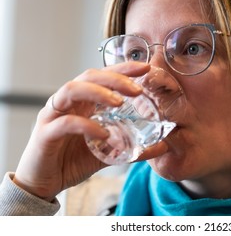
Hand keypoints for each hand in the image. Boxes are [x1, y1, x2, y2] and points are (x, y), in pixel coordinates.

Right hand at [12, 62, 166, 200]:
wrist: (45, 184)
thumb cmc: (73, 161)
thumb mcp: (109, 153)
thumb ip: (133, 148)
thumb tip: (163, 146)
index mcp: (83, 103)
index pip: (103, 77)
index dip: (123, 69)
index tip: (146, 67)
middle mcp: (68, 103)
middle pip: (89, 77)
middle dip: (115, 78)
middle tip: (137, 89)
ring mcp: (53, 115)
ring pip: (71, 90)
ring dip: (98, 92)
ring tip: (120, 102)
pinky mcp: (44, 134)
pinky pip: (64, 123)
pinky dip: (85, 125)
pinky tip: (103, 133)